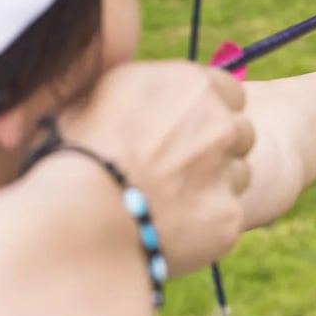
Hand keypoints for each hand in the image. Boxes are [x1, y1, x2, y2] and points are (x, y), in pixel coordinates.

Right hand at [55, 61, 253, 277]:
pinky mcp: (229, 217)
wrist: (81, 213)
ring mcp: (228, 171)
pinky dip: (205, 226)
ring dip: (214, 186)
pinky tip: (169, 231)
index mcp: (191, 84)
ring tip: (169, 202)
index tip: (189, 127)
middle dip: (218, 147)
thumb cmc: (75, 151)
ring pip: (239, 175)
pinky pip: (227, 218)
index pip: (228, 91)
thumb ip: (145, 91)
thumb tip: (149, 97)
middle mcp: (220, 122)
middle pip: (240, 132)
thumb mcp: (101, 96)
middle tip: (180, 168)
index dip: (210, 110)